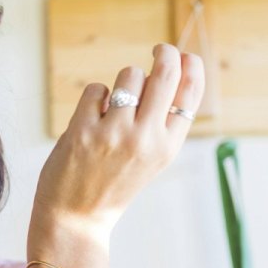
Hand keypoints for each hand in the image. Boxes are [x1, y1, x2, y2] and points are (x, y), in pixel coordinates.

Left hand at [32, 43, 204, 247]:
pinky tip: (91, 117)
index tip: (185, 55)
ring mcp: (114, 133)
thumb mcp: (150, 160)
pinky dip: (95, 97)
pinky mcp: (83, 131)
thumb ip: (161, 123)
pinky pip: (96, 89)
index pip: (191, 93)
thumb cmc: (112, 184)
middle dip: (166, 52)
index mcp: (167, 146)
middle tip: (160, 48)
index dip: (191, 66)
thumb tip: (165, 71)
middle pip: (166, 73)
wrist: (76, 218)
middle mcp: (145, 138)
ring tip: (115, 103)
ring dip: (123, 81)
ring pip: (129, 75)